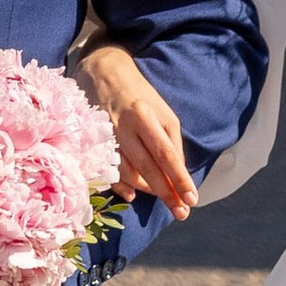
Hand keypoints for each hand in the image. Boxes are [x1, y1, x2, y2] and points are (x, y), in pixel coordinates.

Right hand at [71, 41, 196, 220]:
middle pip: (148, 166)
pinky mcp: (93, 141)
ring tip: (164, 201)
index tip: (192, 199)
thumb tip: (178, 173)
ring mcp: (106, 135)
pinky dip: (121, 185)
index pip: (166, 153)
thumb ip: (170, 141)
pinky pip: (108, 170)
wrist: (102, 71)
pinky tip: (132, 195)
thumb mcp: (162, 111)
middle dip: (166, 193)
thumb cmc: (139, 95)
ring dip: (146, 190)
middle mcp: (125, 126)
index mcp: (145, 115)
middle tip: (181, 213)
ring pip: (127, 171)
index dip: (179, 178)